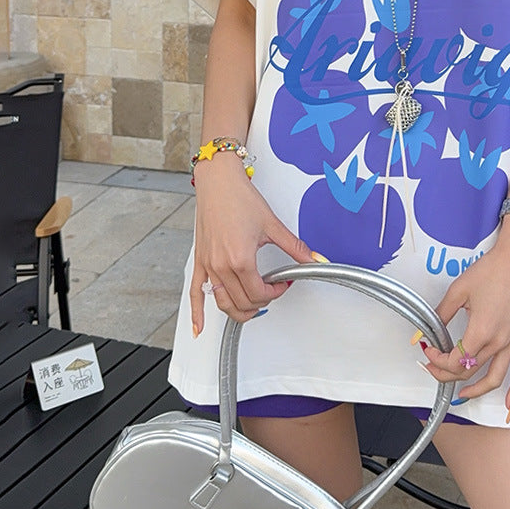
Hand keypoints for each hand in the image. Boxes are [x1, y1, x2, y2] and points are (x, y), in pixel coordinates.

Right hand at [189, 152, 314, 334]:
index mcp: (241, 259)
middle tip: (272, 288)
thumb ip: (295, 247)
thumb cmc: (239, 198)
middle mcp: (222, 266)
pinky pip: (195, 293)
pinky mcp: (200, 261)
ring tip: (252, 308)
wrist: (218, 182)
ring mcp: (209, 265)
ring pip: (222, 303)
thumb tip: (314, 259)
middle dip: (261, 301)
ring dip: (238, 311)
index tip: (282, 283)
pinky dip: (197, 313)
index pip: (259, 292)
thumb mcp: (272, 224)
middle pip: (242, 302)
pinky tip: (199, 327)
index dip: (275, 292)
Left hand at [420, 217, 509, 415]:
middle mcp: (499, 341)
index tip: (429, 351)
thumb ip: (440, 315)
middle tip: (435, 367)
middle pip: (470, 370)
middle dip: (448, 373)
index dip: (438, 361)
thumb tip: (422, 331)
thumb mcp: (459, 291)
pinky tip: (509, 402)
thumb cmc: (492, 269)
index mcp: (481, 330)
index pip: (455, 360)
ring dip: (477, 391)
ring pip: (495, 378)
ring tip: (462, 395)